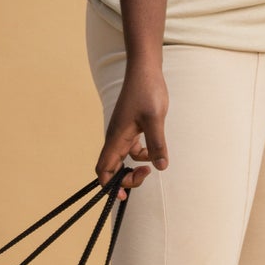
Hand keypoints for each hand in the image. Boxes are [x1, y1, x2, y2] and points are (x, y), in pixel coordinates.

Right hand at [96, 63, 169, 197]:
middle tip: (146, 175)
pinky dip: (143, 154)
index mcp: (116, 137)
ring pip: (124, 159)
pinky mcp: (131, 127)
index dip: (110, 186)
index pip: (104, 169)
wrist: (145, 69)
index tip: (124, 195)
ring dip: (136, 166)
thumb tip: (161, 167)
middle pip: (112, 168)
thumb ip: (157, 144)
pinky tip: (154, 149)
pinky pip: (132, 149)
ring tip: (153, 162)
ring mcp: (122, 133)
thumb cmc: (147, 90)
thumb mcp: (155, 118)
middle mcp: (115, 137)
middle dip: (126, 179)